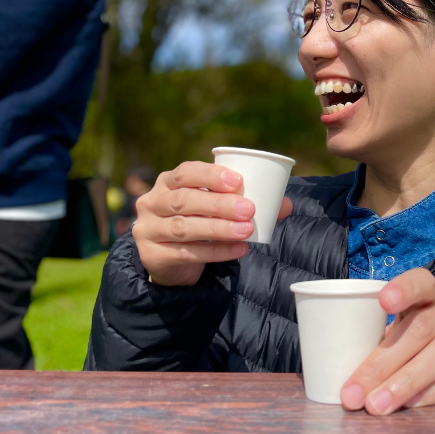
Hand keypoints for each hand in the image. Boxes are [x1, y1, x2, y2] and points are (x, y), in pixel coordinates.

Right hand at [131, 161, 292, 286]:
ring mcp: (149, 229)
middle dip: (218, 204)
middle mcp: (153, 202)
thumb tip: (285, 204)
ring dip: (218, 228)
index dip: (210, 175)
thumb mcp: (216, 210)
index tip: (237, 180)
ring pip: (183, 227)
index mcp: (168, 182)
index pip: (185, 172)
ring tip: (247, 230)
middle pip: (183, 200)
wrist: (171, 261)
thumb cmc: (198, 223)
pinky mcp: (153, 255)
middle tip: (248, 209)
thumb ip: (247, 203)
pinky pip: (186, 252)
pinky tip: (238, 249)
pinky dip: (215, 251)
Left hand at [340, 268, 434, 414]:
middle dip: (383, 364)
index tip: (384, 302)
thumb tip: (348, 378)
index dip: (403, 289)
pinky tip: (412, 404)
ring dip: (406, 382)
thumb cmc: (430, 336)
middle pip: (421, 329)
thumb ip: (385, 342)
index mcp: (428, 294)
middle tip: (356, 394)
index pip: (419, 282)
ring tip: (379, 405)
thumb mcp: (408, 327)